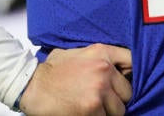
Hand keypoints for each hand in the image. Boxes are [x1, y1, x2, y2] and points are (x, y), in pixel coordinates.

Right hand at [18, 43, 132, 115]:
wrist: (31, 85)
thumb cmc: (51, 70)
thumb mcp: (77, 52)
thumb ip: (97, 58)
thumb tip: (115, 67)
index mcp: (102, 52)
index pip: (132, 61)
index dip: (130, 74)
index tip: (123, 82)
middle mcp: (104, 70)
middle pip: (128, 92)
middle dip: (116, 98)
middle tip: (102, 100)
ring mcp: (99, 90)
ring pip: (119, 110)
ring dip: (108, 111)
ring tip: (92, 107)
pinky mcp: (92, 109)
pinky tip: (84, 113)